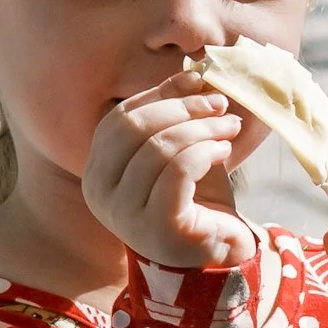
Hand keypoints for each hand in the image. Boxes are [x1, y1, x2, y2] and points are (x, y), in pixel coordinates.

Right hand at [81, 84, 257, 269]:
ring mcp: (124, 213)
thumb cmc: (195, 201)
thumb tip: (192, 72)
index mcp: (97, 171)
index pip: (119, 118)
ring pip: (159, 147)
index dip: (159, 94)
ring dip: (202, 129)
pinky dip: (204, 152)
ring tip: (230, 128)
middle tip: (220, 105)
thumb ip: (176, 118)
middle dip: (182, 108)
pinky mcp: (156, 227)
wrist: (216, 255)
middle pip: (135, 128)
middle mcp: (100, 194)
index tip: (197, 83)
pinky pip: (177, 172)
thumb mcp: (179, 151)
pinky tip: (223, 151)